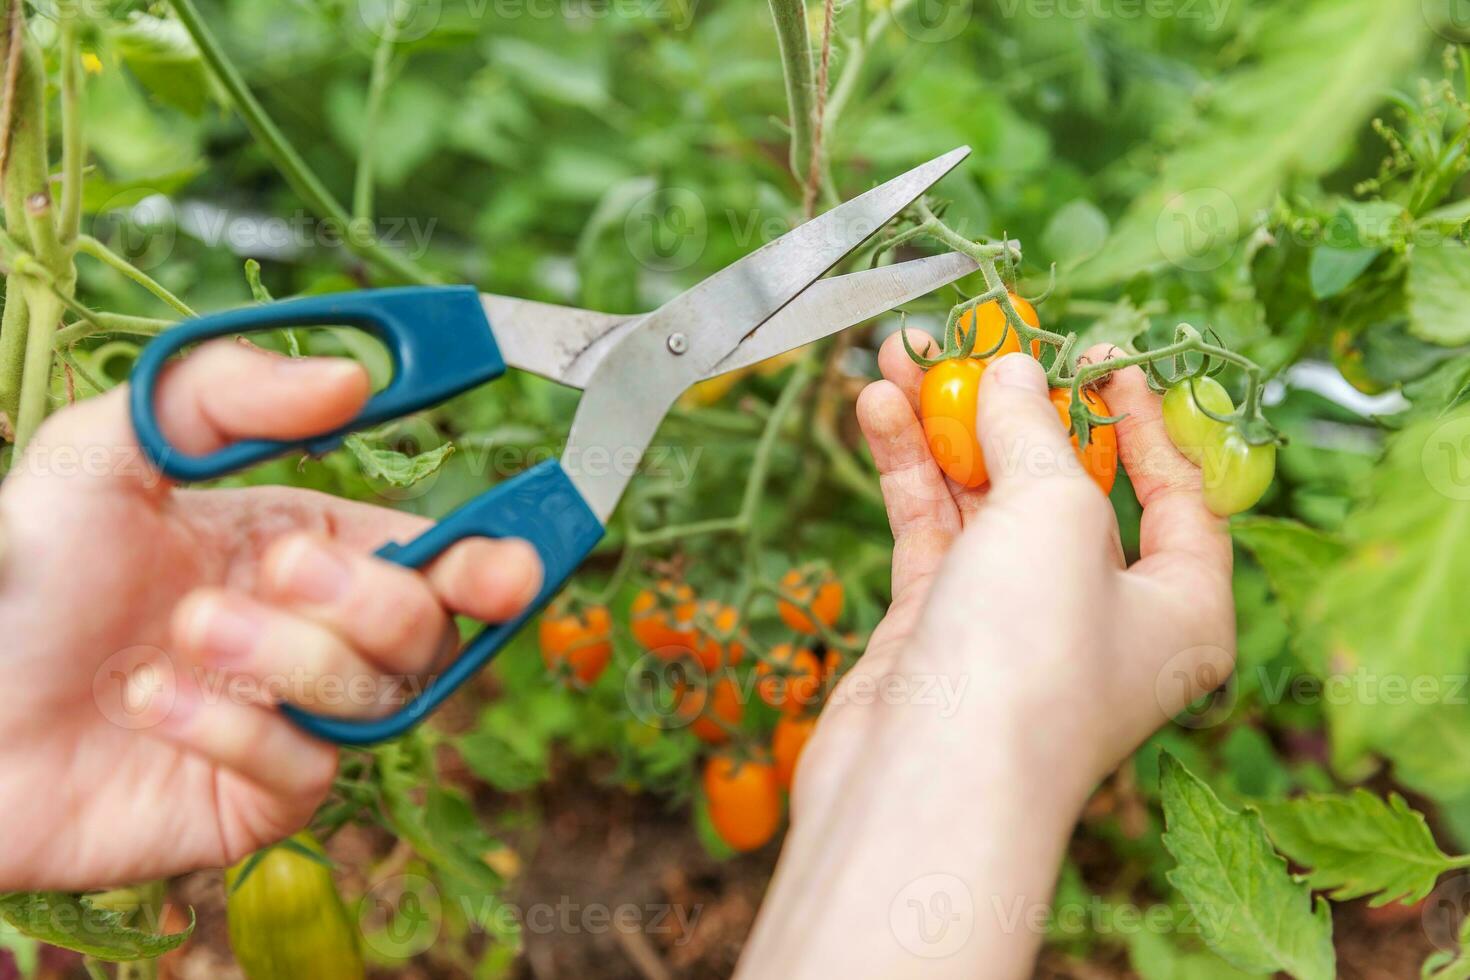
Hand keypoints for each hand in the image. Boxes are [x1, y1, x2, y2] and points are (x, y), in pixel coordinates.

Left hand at [0, 342, 541, 889]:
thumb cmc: (20, 574)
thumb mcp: (102, 452)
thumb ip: (224, 397)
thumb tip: (355, 378)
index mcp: (300, 548)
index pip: (430, 556)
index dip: (485, 562)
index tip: (506, 562)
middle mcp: (309, 635)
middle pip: (423, 628)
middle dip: (366, 597)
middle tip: (279, 570)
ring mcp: (288, 722)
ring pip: (373, 696)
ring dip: (288, 658)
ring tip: (185, 634)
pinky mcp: (253, 802)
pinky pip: (304, 770)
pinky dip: (231, 730)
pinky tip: (148, 702)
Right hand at [738, 338, 1233, 978]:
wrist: (922, 788)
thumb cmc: (1030, 657)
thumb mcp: (1056, 516)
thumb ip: (1035, 432)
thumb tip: (1012, 371)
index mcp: (1180, 608)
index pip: (1179, 494)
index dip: (1142, 418)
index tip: (1098, 355)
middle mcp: (1103, 617)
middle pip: (1066, 488)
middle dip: (1017, 408)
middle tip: (977, 338)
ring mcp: (1013, 623)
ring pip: (984, 501)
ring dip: (945, 425)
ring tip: (902, 352)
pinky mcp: (937, 628)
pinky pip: (929, 529)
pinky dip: (907, 468)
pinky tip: (876, 406)